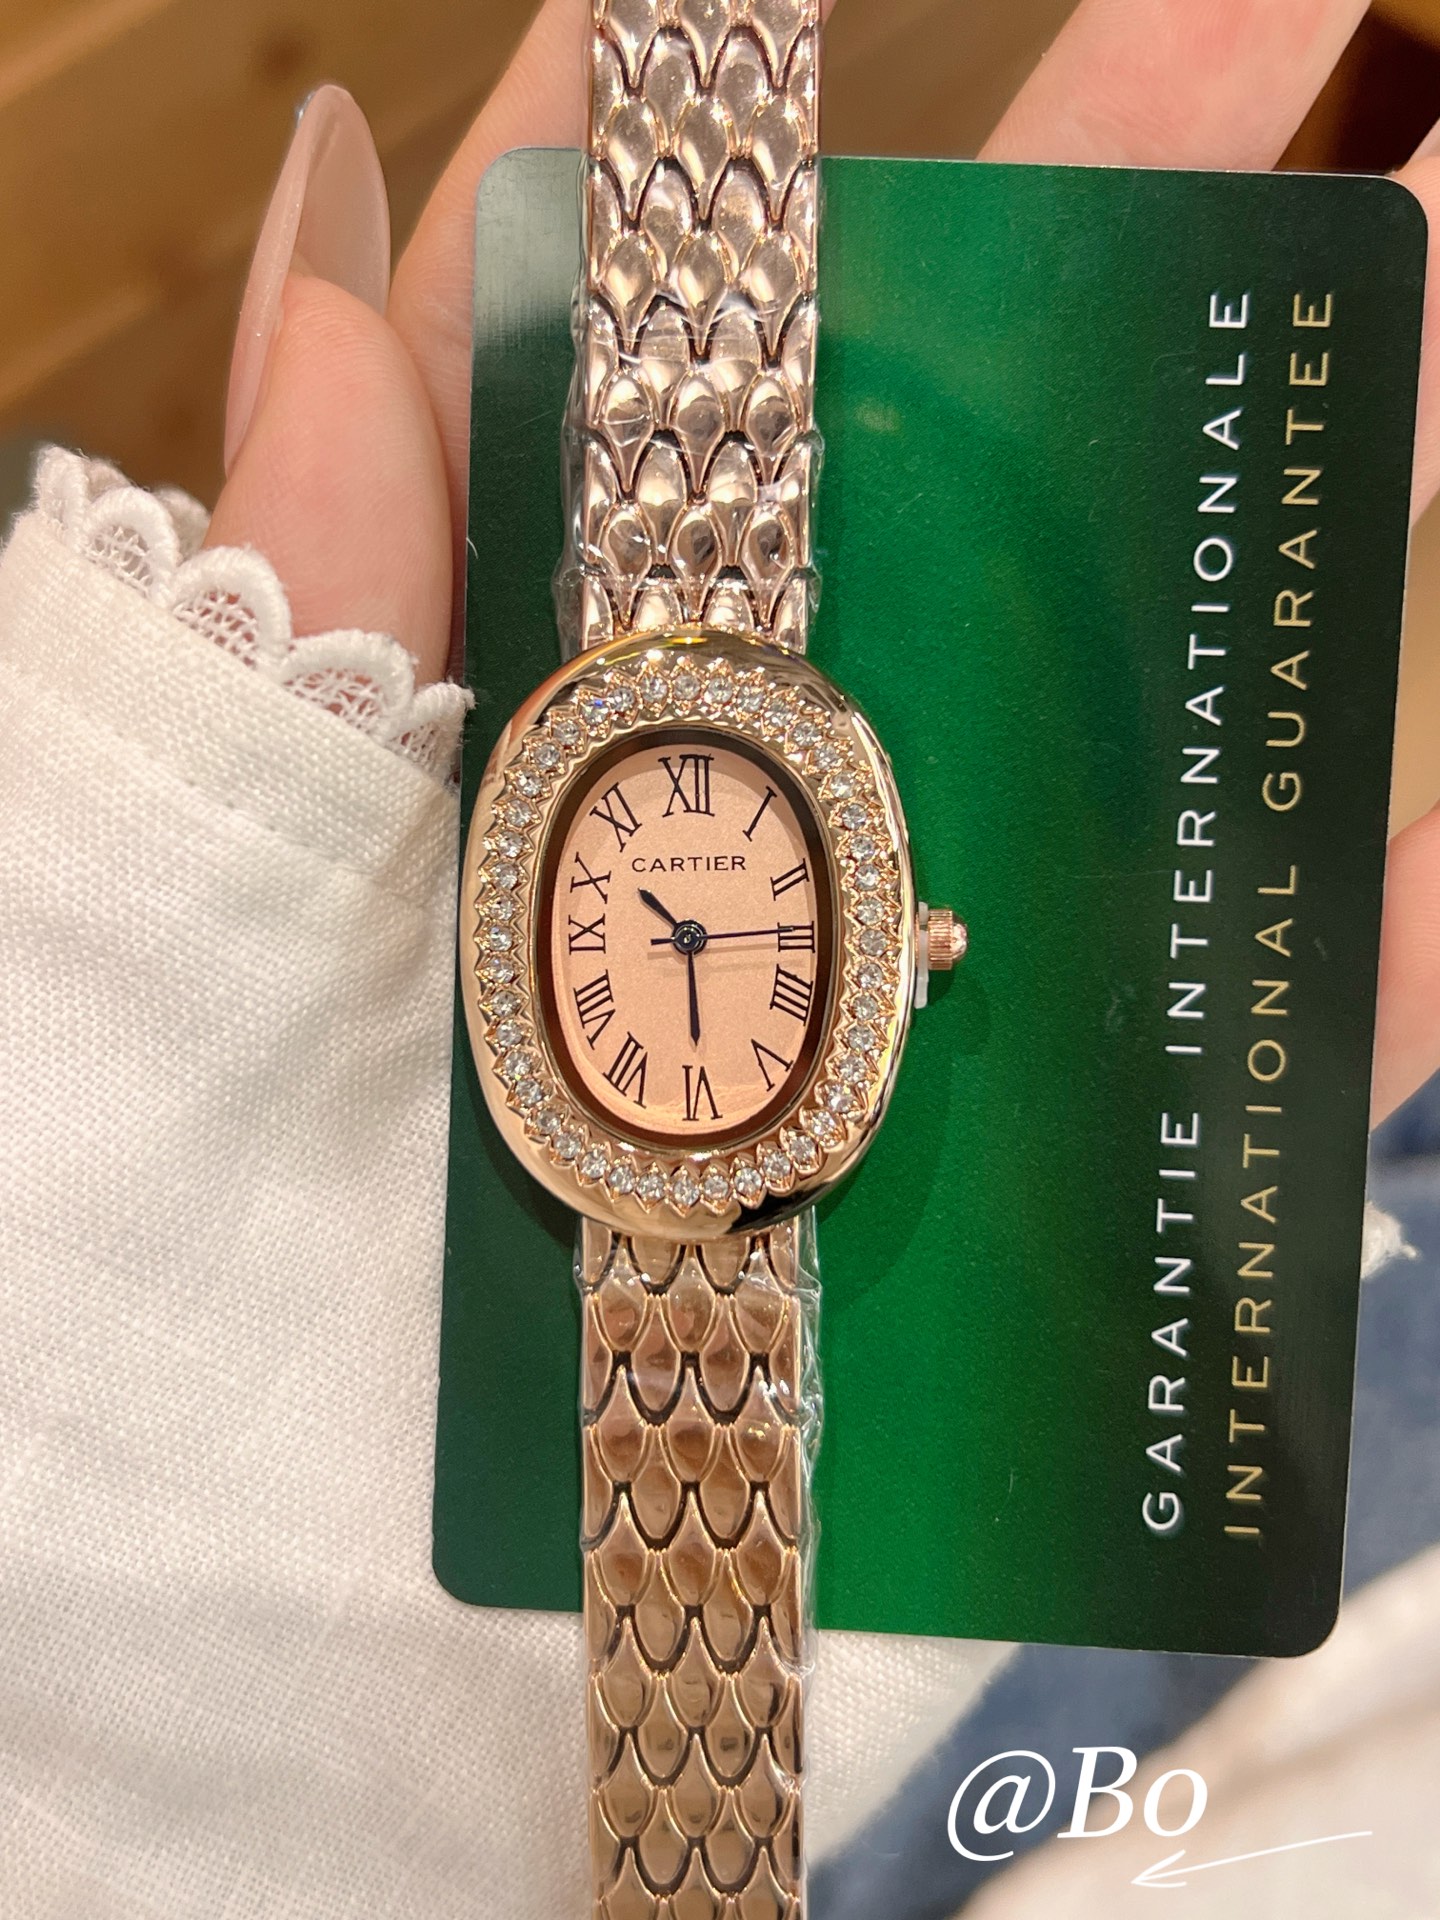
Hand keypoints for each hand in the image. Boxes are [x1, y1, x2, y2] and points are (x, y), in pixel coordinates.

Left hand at [207, 0, 1439, 1125]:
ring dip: (1288, 548)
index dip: (768, 186)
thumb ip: (279, 600)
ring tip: (1436, 324)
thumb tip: (338, 264)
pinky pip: (1209, 1072)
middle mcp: (731, 824)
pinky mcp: (994, 1203)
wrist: (253, 1555)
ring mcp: (892, 1005)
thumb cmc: (168, 1220)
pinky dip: (1340, 967)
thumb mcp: (175, 866)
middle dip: (1116, 261)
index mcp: (526, 713)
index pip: (669, 399)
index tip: (816, 4)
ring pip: (1130, 739)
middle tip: (1278, 28)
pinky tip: (1427, 836)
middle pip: (957, 514)